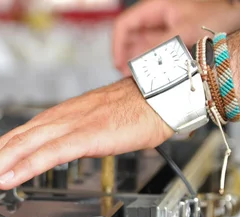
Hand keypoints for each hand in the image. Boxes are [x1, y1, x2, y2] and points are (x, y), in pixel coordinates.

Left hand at [0, 78, 170, 201]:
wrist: (155, 98)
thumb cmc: (121, 117)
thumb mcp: (77, 136)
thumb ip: (51, 150)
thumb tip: (29, 168)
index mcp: (44, 125)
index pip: (0, 147)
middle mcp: (47, 124)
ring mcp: (63, 128)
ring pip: (15, 151)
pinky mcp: (83, 136)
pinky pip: (48, 153)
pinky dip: (24, 167)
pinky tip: (6, 179)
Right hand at [112, 0, 239, 74]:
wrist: (236, 15)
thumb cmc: (217, 14)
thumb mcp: (184, 30)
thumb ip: (158, 47)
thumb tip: (138, 65)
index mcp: (155, 8)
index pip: (124, 25)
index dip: (117, 45)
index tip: (119, 63)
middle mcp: (156, 18)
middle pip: (129, 39)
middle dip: (126, 57)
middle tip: (128, 76)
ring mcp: (164, 29)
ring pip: (141, 48)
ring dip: (138, 63)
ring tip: (139, 79)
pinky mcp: (171, 40)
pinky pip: (154, 53)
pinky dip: (151, 64)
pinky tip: (152, 75)